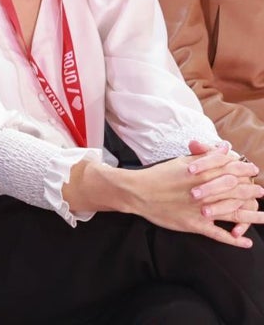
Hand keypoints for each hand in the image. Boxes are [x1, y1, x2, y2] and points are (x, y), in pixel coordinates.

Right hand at [126, 145, 263, 247]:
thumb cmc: (159, 175)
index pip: (230, 170)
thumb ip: (205, 156)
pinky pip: (218, 234)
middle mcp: (206, 192)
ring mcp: (202, 209)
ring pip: (233, 214)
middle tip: (261, 191)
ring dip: (251, 216)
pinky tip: (245, 242)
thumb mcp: (182, 161)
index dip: (244, 169)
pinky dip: (233, 239)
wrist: (138, 192)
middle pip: (236, 191)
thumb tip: (225, 148)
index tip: (253, 170)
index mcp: (203, 174)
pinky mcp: (195, 224)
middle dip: (251, 191)